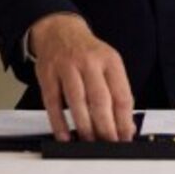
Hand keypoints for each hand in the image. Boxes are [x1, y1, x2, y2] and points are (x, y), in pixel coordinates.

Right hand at [30, 14, 136, 141]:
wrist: (59, 31)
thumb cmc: (87, 53)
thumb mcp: (109, 64)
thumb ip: (118, 92)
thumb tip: (127, 125)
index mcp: (110, 61)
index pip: (121, 94)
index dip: (124, 119)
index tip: (126, 136)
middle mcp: (89, 63)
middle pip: (100, 100)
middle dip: (106, 126)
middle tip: (109, 143)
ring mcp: (67, 68)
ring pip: (77, 102)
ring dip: (84, 126)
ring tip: (89, 141)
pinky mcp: (47, 75)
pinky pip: (53, 103)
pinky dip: (59, 122)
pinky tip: (65, 135)